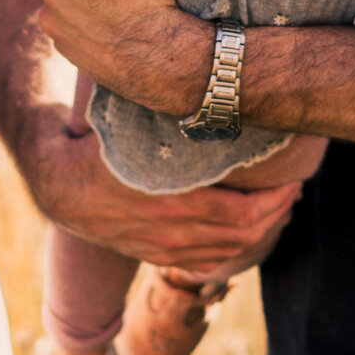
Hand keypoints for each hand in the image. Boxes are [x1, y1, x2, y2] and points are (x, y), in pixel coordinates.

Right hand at [24, 109, 300, 268]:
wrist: (60, 188)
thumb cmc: (102, 148)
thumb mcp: (140, 132)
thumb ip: (177, 121)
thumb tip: (217, 92)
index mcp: (176, 202)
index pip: (244, 212)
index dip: (276, 199)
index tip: (294, 178)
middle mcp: (175, 233)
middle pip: (245, 234)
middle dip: (276, 212)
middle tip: (293, 190)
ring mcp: (166, 249)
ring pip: (228, 251)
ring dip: (259, 232)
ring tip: (274, 208)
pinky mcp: (156, 257)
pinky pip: (206, 263)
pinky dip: (232, 250)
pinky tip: (243, 232)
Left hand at [31, 0, 199, 116]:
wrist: (164, 60)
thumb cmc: (140, 5)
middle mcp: (46, 17)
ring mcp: (61, 43)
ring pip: (77, 13)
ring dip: (95, 10)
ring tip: (125, 12)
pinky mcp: (77, 62)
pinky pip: (84, 36)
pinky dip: (99, 32)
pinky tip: (121, 31)